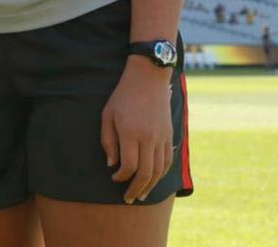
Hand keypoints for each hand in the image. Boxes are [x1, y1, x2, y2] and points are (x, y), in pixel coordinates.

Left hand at [99, 57, 173, 202]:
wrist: (148, 78)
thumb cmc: (122, 96)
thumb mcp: (107, 114)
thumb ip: (108, 140)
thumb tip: (112, 164)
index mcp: (131, 132)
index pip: (130, 165)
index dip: (122, 176)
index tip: (114, 177)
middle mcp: (149, 138)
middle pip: (147, 172)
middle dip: (136, 188)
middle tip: (129, 199)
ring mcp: (162, 137)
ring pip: (160, 169)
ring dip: (151, 185)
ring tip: (141, 194)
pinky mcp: (170, 135)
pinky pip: (168, 160)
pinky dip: (162, 173)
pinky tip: (154, 179)